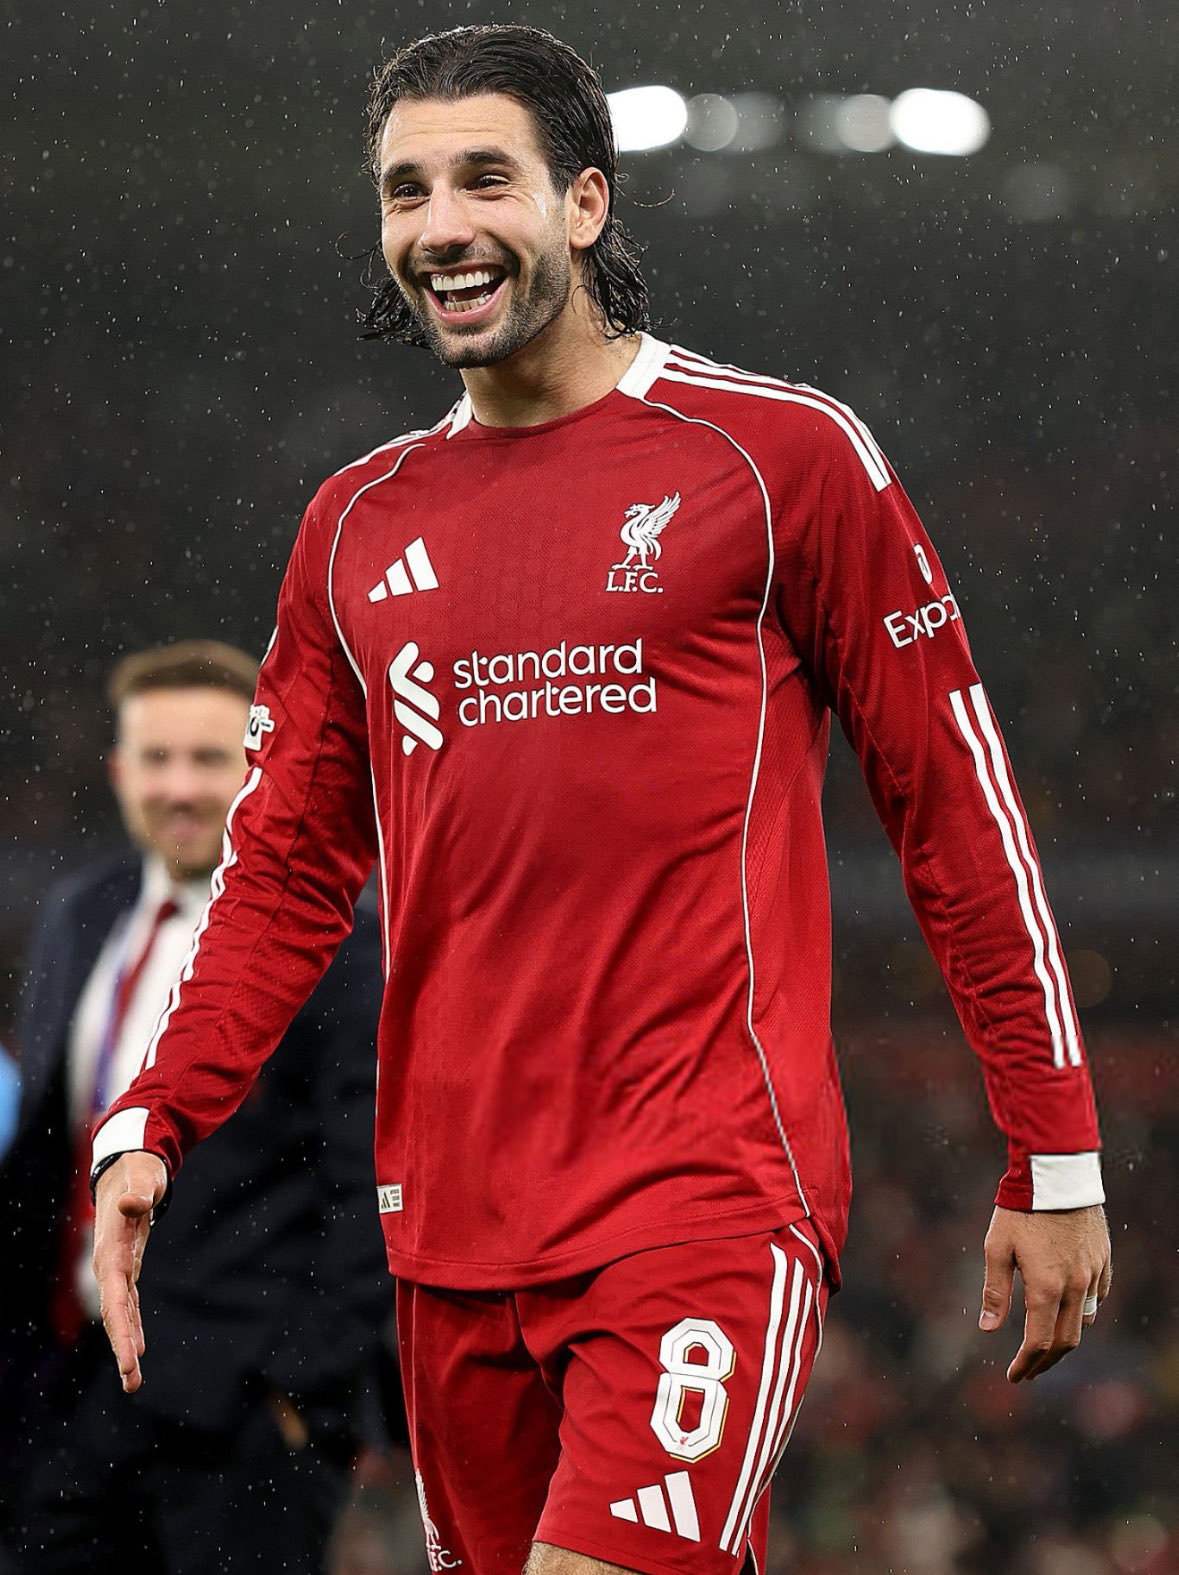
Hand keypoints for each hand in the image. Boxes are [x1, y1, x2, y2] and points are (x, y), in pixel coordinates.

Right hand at [92, 1150, 168, 1392]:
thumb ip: (140, 1192)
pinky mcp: (126, 1266)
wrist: (128, 1166)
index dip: (121, 1329)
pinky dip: (131, 1326)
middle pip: (116, 1314)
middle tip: (133, 1383)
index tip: (129, 1358)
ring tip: (133, 1380)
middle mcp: (111, 1265)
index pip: (115, 1299)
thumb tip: (134, 1203)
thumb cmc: (138, 1172)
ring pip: (121, 1314)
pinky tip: (136, 1348)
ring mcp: (117, 1268)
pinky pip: (128, 1304)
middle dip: (122, 1348)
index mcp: (112, 1251)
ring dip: (126, 1344)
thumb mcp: (143, 1177)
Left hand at [979, 1204, 1111, 1381]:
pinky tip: (1067, 1310)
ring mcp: (1093, 1274)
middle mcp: (1075, 1286)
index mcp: (1046, 1287)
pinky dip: (1083, 1311)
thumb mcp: (997, 1247)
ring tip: (1045, 1342)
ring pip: (1084, 1321)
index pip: (1039, 1343)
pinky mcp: (1103, 1260)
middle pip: (1066, 1341)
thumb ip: (995, 1291)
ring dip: (1065, 1337)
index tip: (1014, 1376)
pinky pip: (1097, 1297)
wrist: (1056, 1174)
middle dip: (1046, 1362)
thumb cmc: (1020, 1209)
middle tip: (1029, 1370)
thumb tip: (988, 1329)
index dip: (1026, 1364)